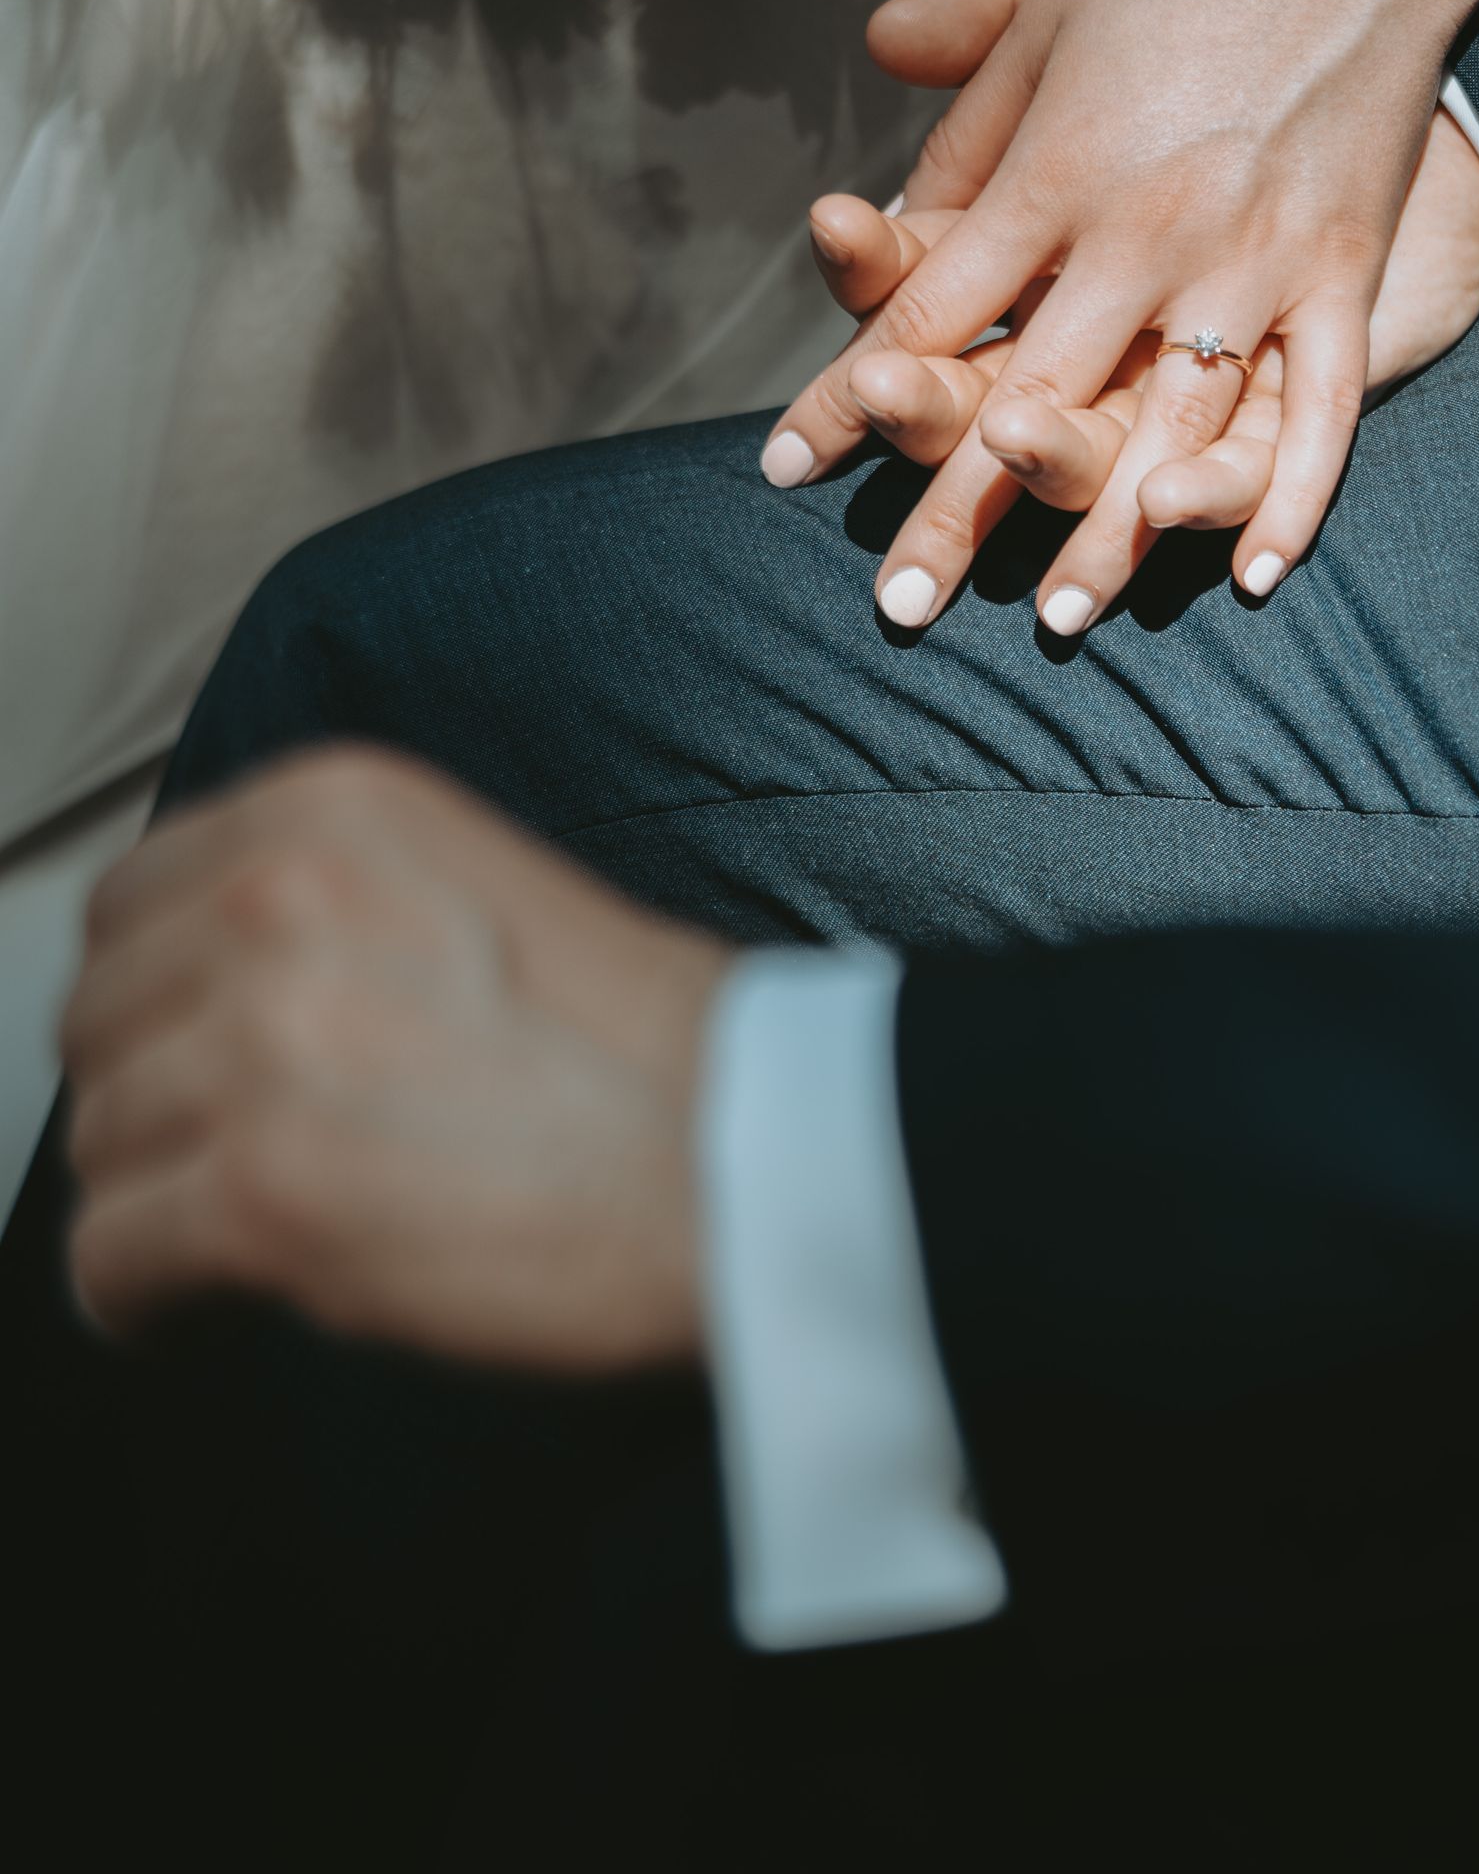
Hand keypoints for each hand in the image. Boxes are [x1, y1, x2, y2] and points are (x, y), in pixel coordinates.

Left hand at [60, 750, 730, 1370]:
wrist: (744, 1150)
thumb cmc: (636, 1044)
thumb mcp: (462, 881)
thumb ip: (318, 903)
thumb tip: (187, 998)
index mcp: (328, 804)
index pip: (124, 905)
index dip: (147, 1003)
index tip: (182, 1065)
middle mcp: (275, 896)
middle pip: (95, 1024)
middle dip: (145, 1103)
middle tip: (220, 1162)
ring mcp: (260, 1039)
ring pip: (97, 1142)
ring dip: (155, 1202)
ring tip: (238, 1238)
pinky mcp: (263, 1187)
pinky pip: (106, 1259)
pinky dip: (140, 1302)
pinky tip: (203, 1312)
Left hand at [798, 0, 1478, 627]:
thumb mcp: (1053, 4)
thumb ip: (958, 60)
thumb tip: (870, 60)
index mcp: (1055, 169)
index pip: (929, 309)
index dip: (851, 396)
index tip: (788, 468)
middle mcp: (1143, 231)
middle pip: (1030, 397)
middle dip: (957, 508)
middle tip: (899, 606)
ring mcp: (1251, 262)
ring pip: (1168, 430)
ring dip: (1109, 533)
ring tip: (1057, 617)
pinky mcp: (1340, 275)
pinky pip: (1319, 410)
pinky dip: (1286, 496)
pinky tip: (1243, 575)